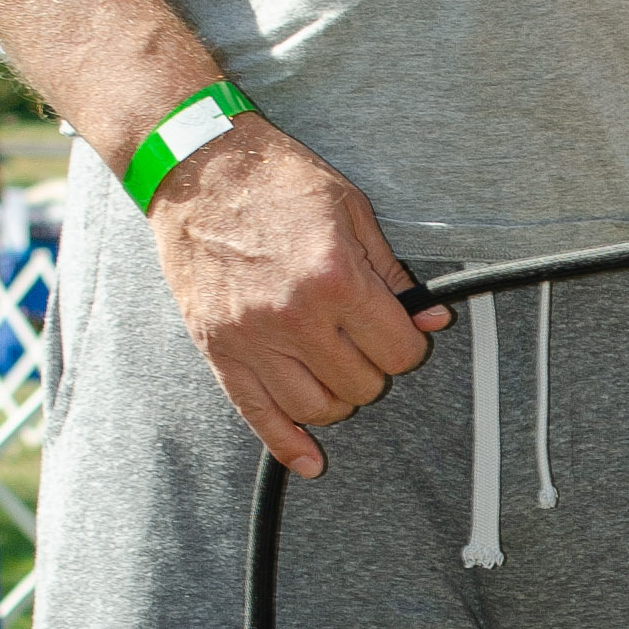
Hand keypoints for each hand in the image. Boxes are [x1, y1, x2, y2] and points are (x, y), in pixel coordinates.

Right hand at [148, 116, 446, 474]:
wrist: (196, 169)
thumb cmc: (275, 180)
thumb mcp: (351, 210)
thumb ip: (392, 273)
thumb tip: (431, 318)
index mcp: (334, 278)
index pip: (398, 352)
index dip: (407, 344)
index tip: (399, 330)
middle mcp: (294, 317)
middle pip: (361, 385)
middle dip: (373, 367)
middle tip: (362, 339)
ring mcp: (253, 339)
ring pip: (317, 409)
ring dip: (337, 397)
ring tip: (334, 367)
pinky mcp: (220, 351)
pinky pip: (258, 416)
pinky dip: (287, 446)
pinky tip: (309, 460)